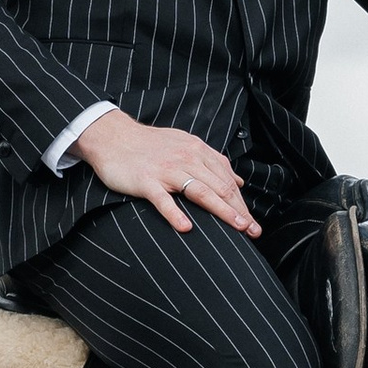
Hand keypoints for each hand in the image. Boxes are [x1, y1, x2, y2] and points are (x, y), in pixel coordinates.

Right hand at [74, 108, 260, 236]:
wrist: (113, 136)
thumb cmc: (149, 145)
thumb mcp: (186, 146)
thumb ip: (212, 163)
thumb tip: (238, 181)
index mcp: (198, 152)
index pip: (226, 180)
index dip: (242, 203)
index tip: (253, 224)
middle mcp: (187, 159)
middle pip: (219, 187)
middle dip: (239, 210)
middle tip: (253, 231)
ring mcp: (166, 170)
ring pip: (200, 191)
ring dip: (222, 210)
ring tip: (237, 227)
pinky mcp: (146, 180)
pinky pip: (163, 199)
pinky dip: (175, 213)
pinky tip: (186, 227)